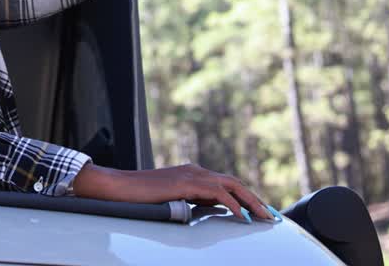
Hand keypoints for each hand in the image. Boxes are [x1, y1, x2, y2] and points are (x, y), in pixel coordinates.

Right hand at [72, 162, 272, 220]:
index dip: (245, 197)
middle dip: (255, 198)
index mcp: (192, 174)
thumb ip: (190, 201)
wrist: (117, 187)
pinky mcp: (185, 183)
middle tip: (270, 216)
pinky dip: (233, 204)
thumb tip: (210, 209)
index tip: (259, 212)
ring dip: (251, 201)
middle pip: (234, 182)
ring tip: (264, 216)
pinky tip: (241, 216)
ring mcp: (190, 174)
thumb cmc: (139, 197)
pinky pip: (217, 193)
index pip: (226, 184)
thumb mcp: (171, 200)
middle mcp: (195, 170)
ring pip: (231, 185)